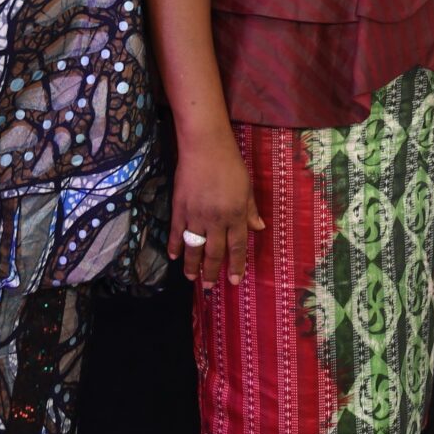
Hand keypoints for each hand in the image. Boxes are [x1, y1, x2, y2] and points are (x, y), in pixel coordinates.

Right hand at [170, 131, 262, 285]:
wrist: (205, 147)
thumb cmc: (230, 164)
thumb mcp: (247, 187)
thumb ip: (250, 210)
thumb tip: (259, 228)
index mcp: (236, 215)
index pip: (236, 247)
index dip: (235, 266)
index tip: (233, 281)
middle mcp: (216, 220)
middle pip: (214, 253)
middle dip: (211, 272)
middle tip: (208, 287)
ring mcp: (196, 215)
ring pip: (194, 247)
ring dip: (192, 265)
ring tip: (191, 278)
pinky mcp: (179, 208)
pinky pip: (176, 232)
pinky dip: (174, 246)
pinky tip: (174, 256)